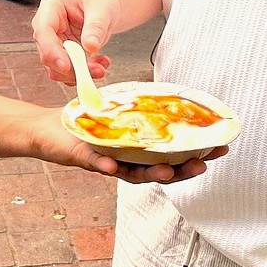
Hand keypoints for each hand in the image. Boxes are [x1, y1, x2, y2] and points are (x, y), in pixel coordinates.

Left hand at [26, 110, 225, 184]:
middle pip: (158, 172)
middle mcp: (125, 162)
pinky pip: (95, 163)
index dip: (194, 155)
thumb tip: (169, 92)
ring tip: (167, 172)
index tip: (219, 148)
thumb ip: (137, 109)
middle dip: (182, 171)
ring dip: (150, 175)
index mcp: (136, 152)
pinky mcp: (82, 158)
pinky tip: (114, 166)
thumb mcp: (117, 112)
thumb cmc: (85, 122)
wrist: (48, 129)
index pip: (171, 157)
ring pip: (132, 174)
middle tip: (202, 164)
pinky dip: (105, 166)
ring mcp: (105, 163)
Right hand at [32, 0, 119, 82]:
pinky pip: (69, 72)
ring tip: (101, 67)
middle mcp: (48, 27)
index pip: (43, 31)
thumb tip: (90, 46)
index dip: (51, 51)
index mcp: (51, 8)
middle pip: (48, 54)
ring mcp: (55, 42)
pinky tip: (101, 63)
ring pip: (57, 68)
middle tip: (95, 71)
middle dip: (71, 68)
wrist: (106, 4)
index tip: (66, 66)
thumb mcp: (102, 8)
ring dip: (79, 73)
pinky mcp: (65, 55)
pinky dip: (85, 74)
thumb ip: (95, 26)